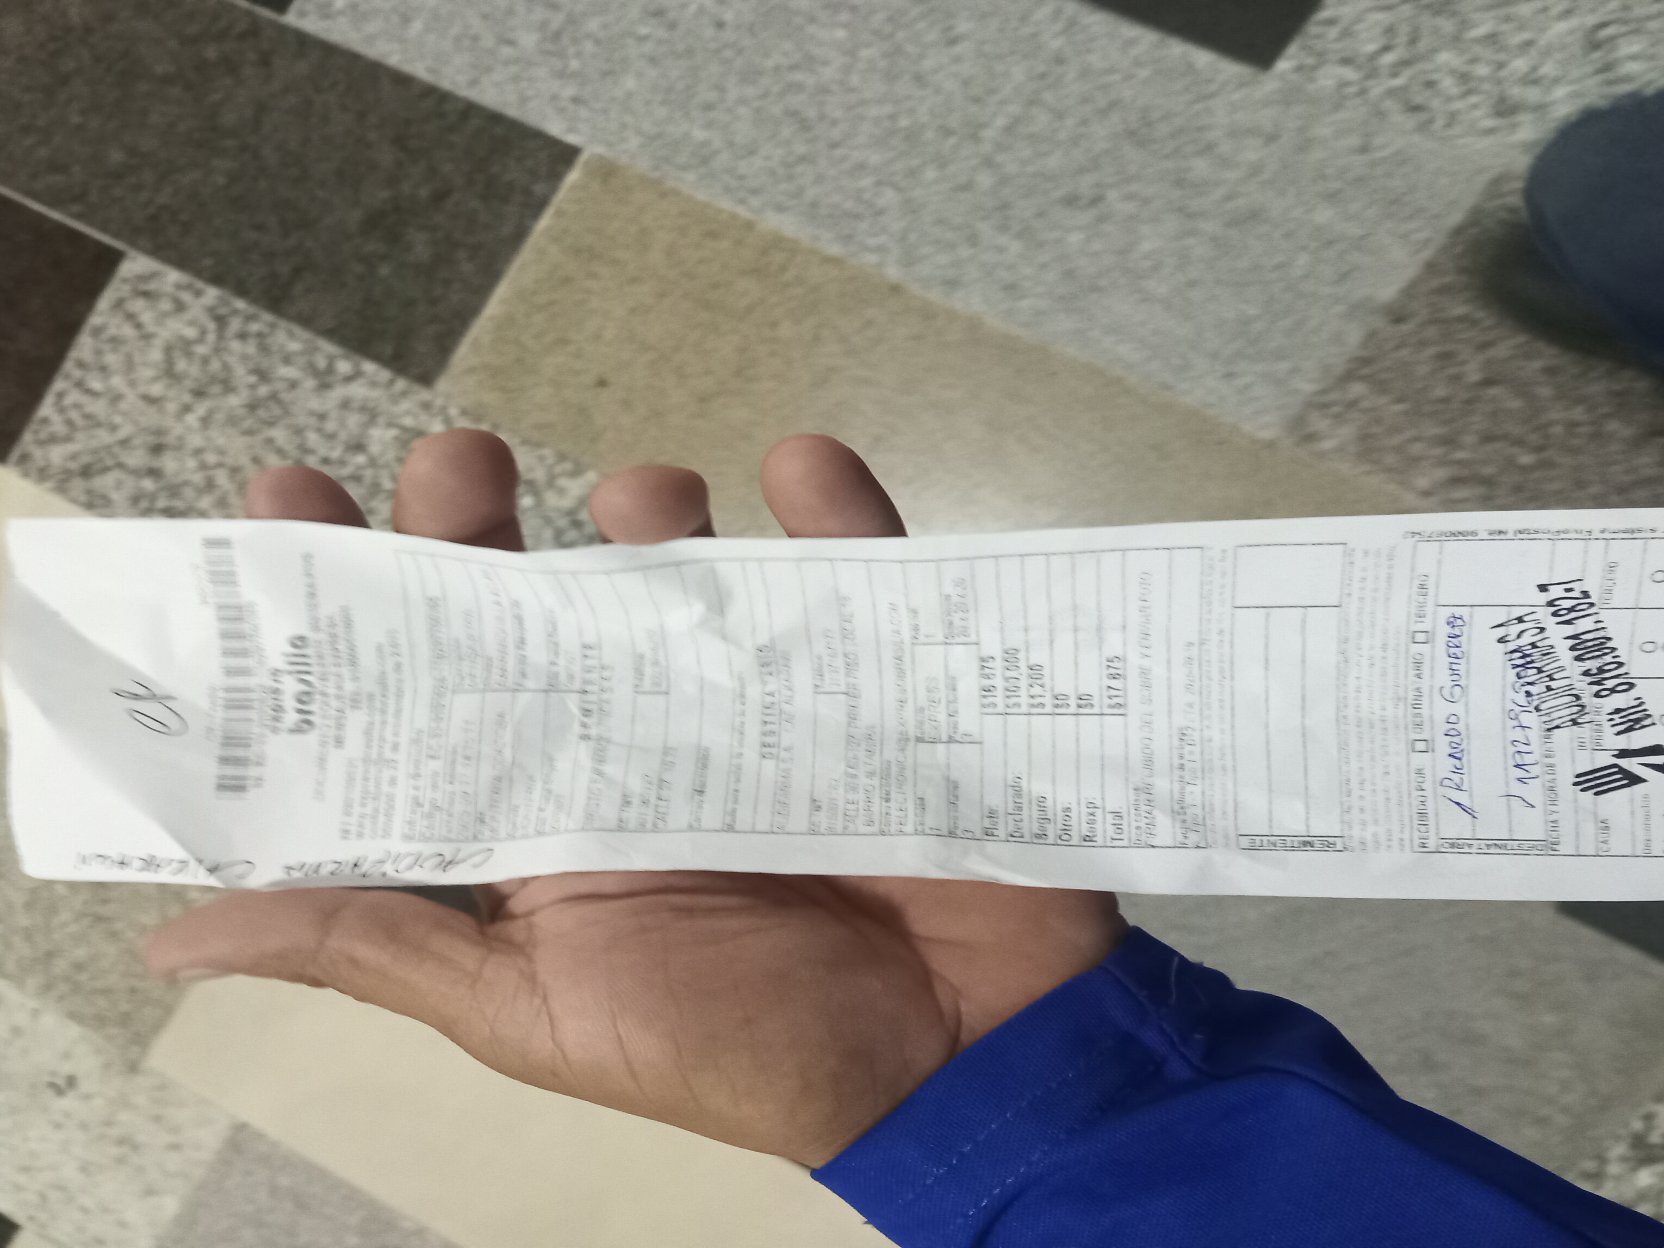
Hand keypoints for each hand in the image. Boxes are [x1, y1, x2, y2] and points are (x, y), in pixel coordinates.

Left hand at [145, 431, 1125, 1166]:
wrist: (959, 1065)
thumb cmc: (740, 1047)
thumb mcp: (533, 1010)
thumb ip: (377, 948)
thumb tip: (177, 934)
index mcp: (538, 812)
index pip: (414, 686)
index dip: (347, 595)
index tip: (293, 497)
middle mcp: (626, 737)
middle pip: (528, 595)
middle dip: (472, 516)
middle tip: (458, 466)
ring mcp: (751, 696)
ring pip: (679, 562)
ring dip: (651, 504)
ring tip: (648, 496)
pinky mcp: (870, 672)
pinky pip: (851, 561)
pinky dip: (831, 502)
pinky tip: (801, 467)